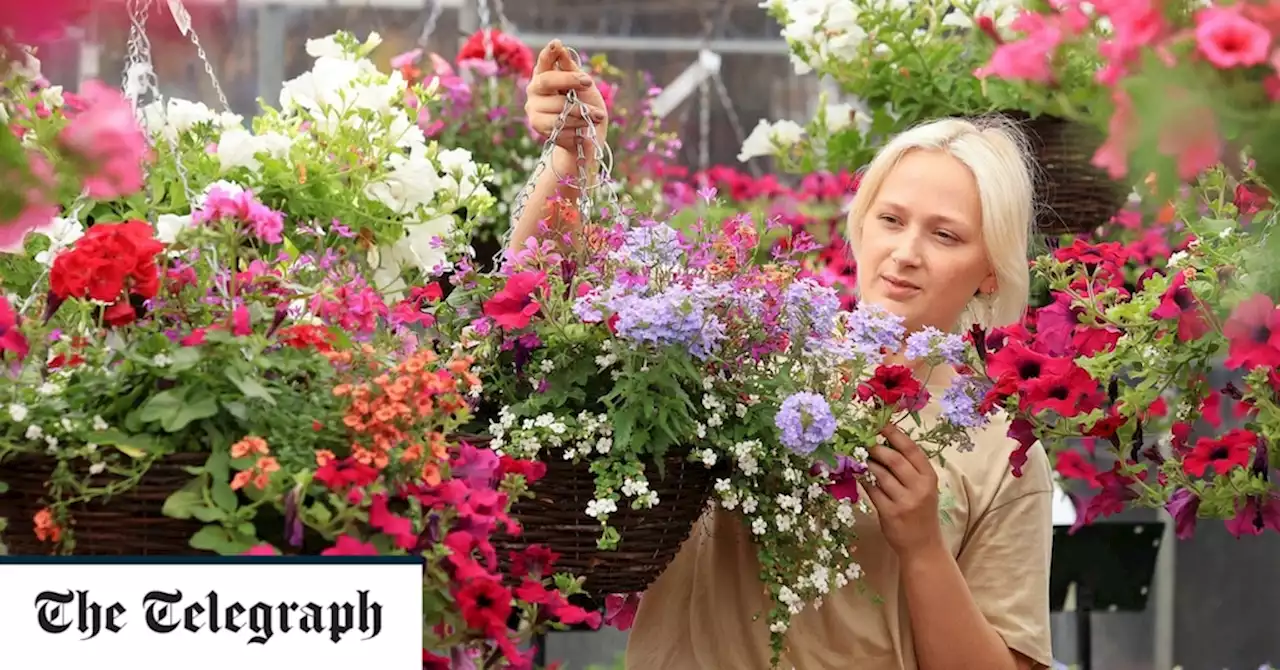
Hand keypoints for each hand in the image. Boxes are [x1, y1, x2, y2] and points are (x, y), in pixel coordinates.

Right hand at [525, 40, 608, 159]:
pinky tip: (583, 128)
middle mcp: (534, 89)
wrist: (588, 136)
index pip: (544, 61)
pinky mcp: (538, 126)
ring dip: (582, 111)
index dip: (549, 53)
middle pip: (547, 81)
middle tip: (589, 82)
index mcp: (545, 74)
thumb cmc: (586, 105)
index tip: (557, 44)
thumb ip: (571, 68)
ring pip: (557, 105)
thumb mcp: (584, 85)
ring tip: (597, 115)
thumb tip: (560, 47)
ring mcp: (534, 108)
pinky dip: (576, 126)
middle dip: (570, 80)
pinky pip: (559, 124)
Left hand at [864, 424, 944, 558]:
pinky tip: (857, 475)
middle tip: (862, 440)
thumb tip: (881, 444)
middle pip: (894, 460)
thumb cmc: (921, 512)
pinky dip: (863, 480)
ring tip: (857, 456)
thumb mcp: (922, 488)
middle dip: (876, 448)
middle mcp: (920, 487)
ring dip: (866, 463)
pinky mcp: (890, 513)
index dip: (894, 434)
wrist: (923, 545)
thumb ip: (908, 469)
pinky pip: (872, 491)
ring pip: (880, 475)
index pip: (911, 450)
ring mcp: (905, 501)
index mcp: (929, 477)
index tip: (879, 424)